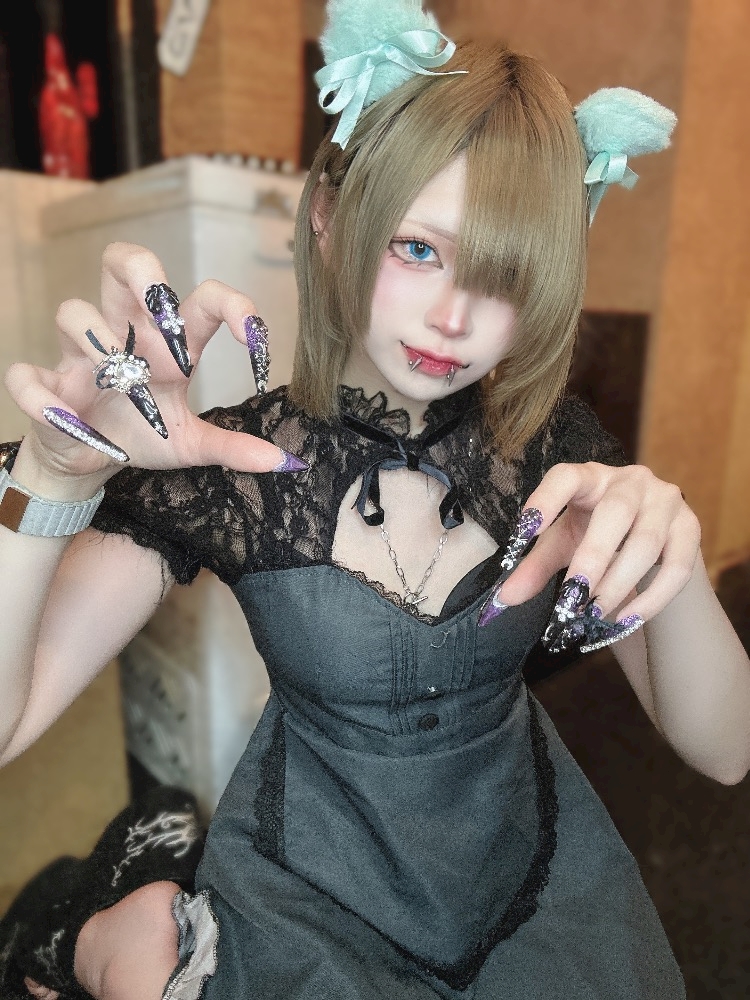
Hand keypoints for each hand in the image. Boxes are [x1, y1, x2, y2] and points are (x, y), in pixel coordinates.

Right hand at [3, 243, 292, 494]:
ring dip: (97, 343)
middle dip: (140, 270)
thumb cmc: (141, 434)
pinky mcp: (43, 382)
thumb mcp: (190, 445)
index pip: (201, 300)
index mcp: (168, 344)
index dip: (232, 306)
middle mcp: (124, 335)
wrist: (89, 461)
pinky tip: (67, 419)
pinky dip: (42, 395)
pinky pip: (26, 374)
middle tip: (161, 307)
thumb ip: (232, 447)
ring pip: (74, 312)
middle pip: (123, 264)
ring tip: (118, 383)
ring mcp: (79, 355)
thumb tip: (284, 462)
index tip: (255, 339)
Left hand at [480, 462, 701, 649]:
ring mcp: (666, 501)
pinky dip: (652, 599)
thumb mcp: (562, 543)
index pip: (565, 477)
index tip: (524, 531)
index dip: (545, 500)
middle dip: (593, 558)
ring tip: (595, 614)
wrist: (649, 528)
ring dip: (620, 583)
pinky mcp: (691, 527)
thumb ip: (533, 567)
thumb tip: (503, 600)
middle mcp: (631, 480)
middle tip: (572, 597)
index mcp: (590, 476)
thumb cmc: (594, 529)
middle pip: (615, 513)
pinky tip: (626, 620)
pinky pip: (677, 567)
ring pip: (647, 543)